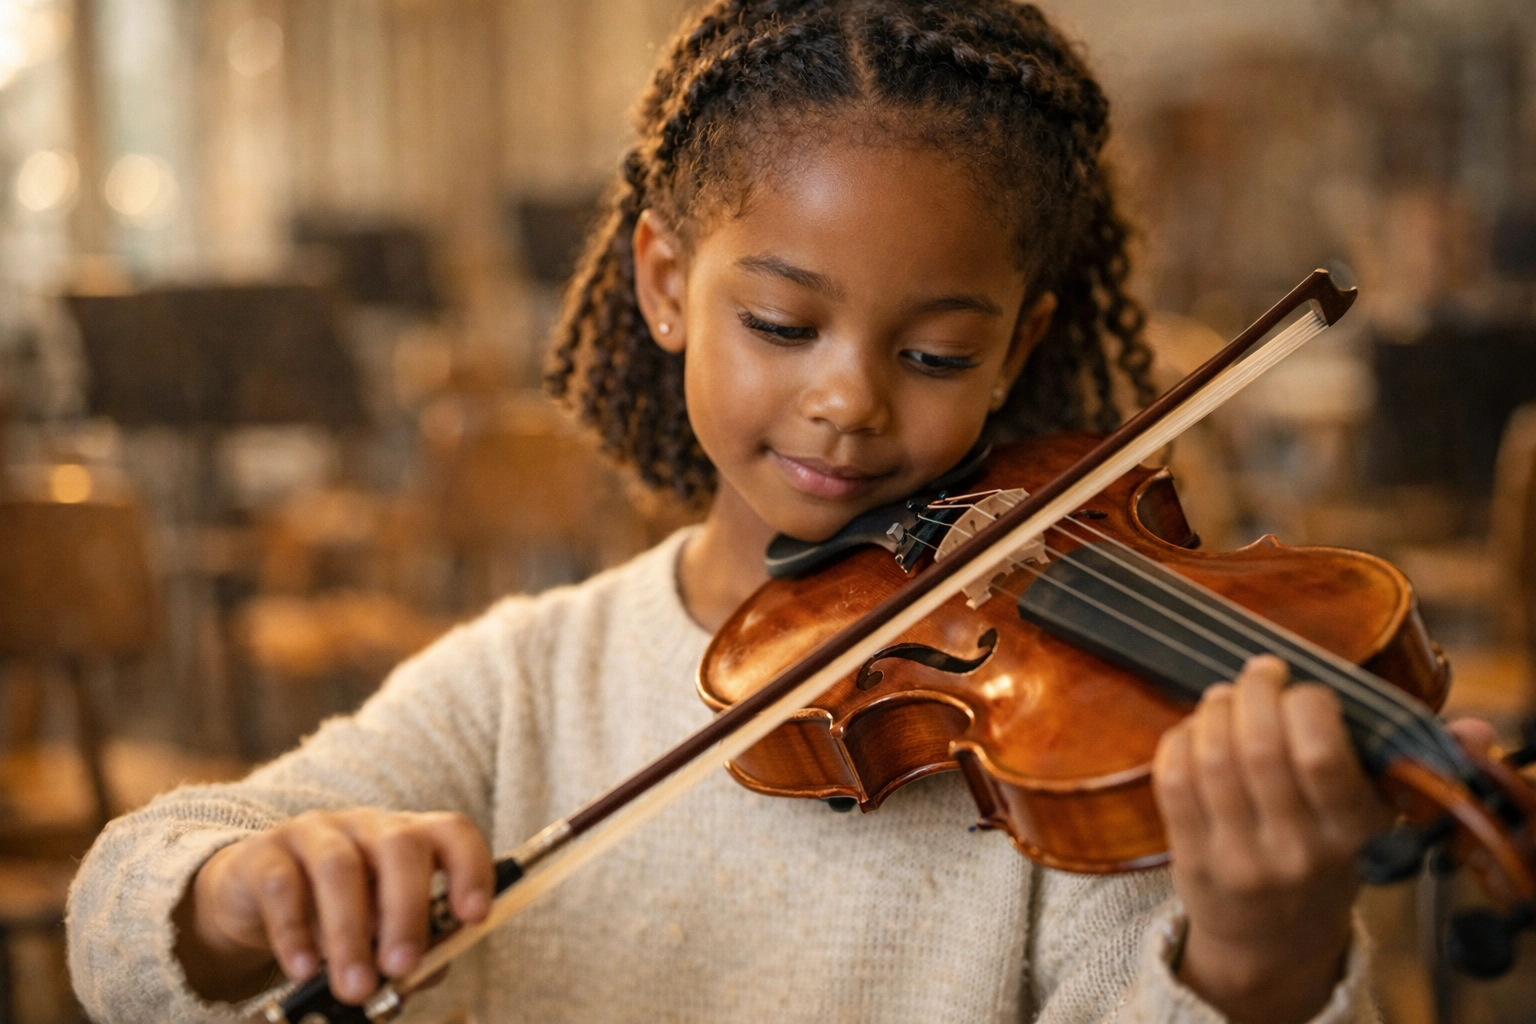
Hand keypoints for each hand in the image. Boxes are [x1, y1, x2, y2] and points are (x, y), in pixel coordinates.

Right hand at [173, 809, 493, 1004]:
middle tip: (402, 966)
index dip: (471, 869)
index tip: (474, 917)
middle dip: (407, 910)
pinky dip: (294, 933)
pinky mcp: (264, 856)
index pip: (453, 832)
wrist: (256, 896)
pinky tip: (303, 970)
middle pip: (401, 846)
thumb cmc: (340, 914)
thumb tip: (425, 971)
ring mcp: (315, 834)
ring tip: (354, 986)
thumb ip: (414, 949)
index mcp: (410, 839)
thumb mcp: (383, 930)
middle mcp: (368, 827)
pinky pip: (281, 886)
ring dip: (350, 933)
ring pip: (339, 867)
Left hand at [1153, 655, 1390, 1023]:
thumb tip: (1478, 729)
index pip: (1322, 755)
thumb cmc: (1326, 859)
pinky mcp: (1192, 858)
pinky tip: (1195, 729)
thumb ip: (1411, 768)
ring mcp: (1239, 857)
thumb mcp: (1376, 824)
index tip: (1306, 689)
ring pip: (1212, 758)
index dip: (1306, 703)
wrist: (1273, 943)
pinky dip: (1180, 739)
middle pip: (1259, 748)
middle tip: (1260, 673)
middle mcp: (1295, 849)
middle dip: (1254, 692)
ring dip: (1214, 710)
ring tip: (1225, 696)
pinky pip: (1174, 781)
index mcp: (1350, 833)